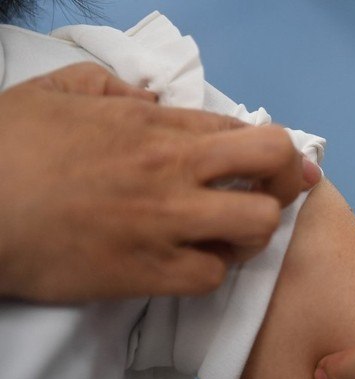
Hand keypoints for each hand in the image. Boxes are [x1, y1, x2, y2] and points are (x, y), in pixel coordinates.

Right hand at [0, 63, 320, 301]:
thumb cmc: (10, 148)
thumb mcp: (58, 91)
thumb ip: (112, 85)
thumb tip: (151, 99)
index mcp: (157, 125)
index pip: (246, 128)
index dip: (265, 147)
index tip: (264, 161)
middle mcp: (175, 170)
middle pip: (274, 162)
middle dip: (285, 176)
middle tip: (269, 191)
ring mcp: (167, 222)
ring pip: (259, 225)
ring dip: (253, 230)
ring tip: (229, 232)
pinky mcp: (148, 272)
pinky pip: (212, 276)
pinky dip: (210, 270)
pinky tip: (191, 261)